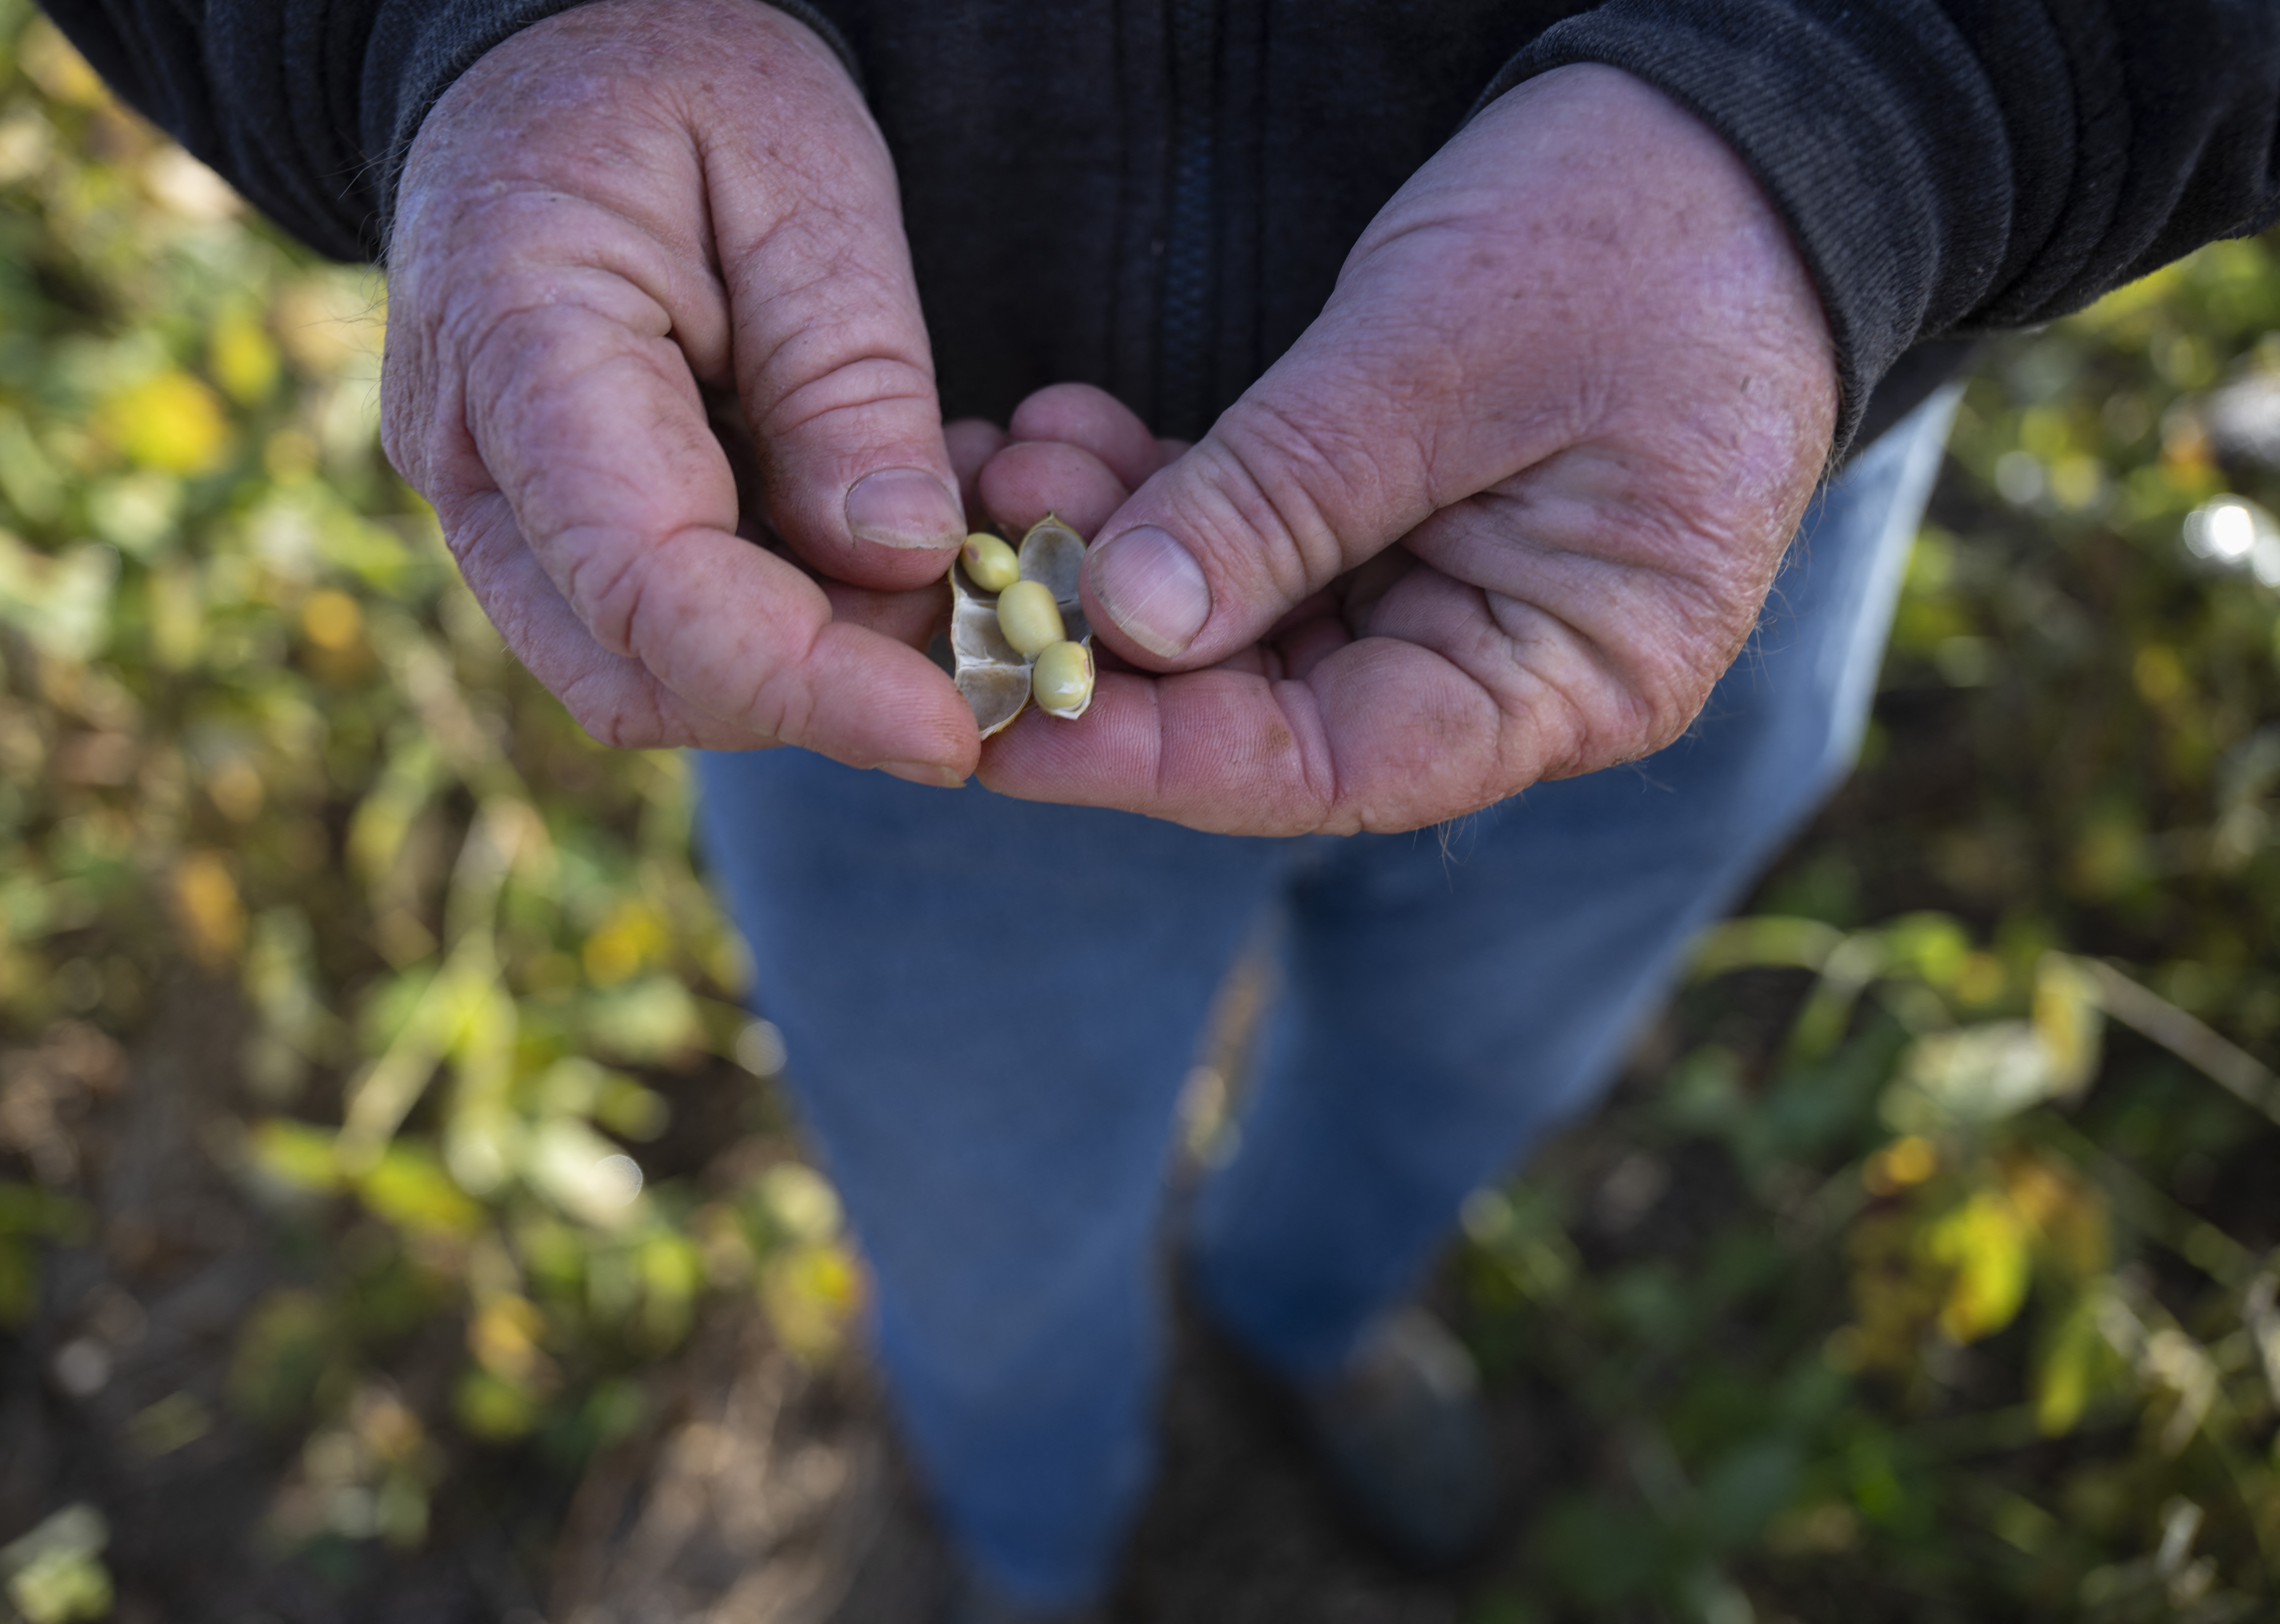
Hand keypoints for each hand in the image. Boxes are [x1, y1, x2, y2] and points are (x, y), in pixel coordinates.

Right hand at [381, 0, 981, 785]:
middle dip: (816, 694)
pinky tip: (866, 562)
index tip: (955, 729)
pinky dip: (776, 632)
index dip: (808, 682)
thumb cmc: (680, 81)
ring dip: (802, 672)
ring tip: (931, 588)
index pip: (651, 587)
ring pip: (645, 678)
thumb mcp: (803, 170)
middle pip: (638, 671)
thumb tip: (897, 556)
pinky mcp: (541, 530)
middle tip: (972, 639)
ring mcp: (493, 507)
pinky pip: (656, 635)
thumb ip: (844, 367)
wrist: (566, 58)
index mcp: (514, 339)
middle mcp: (471, 456)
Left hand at [977, 65, 1840, 834]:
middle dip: (1110, 641)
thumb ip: (1290, 499)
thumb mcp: (1446, 359)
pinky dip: (1158, 496)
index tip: (1015, 725)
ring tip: (1003, 464)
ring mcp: (1449, 590)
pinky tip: (1063, 438)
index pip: (1340, 767)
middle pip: (1275, 710)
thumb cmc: (1638, 235)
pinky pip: (1255, 541)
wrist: (1723, 126)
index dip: (1165, 758)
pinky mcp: (1395, 518)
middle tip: (968, 570)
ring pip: (1244, 623)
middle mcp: (1510, 662)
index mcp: (1577, 675)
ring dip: (1112, 553)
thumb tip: (1131, 623)